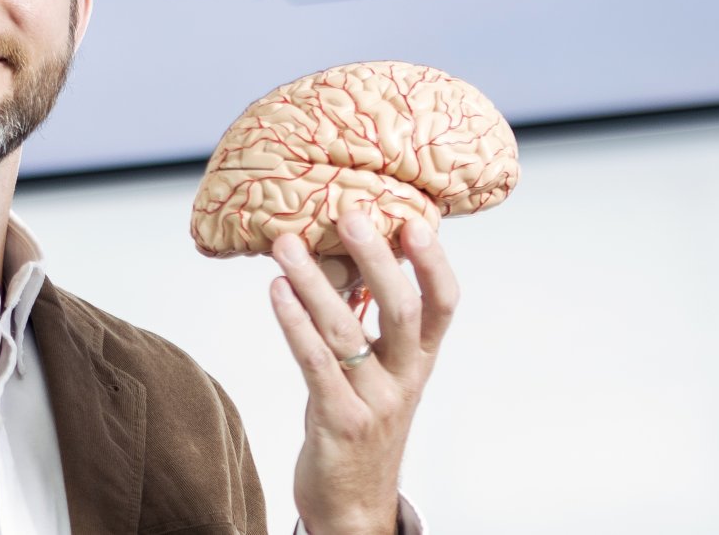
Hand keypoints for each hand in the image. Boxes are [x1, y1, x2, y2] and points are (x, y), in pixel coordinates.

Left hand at [269, 211, 457, 534]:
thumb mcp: (376, 372)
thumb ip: (367, 321)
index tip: (414, 221)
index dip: (432, 264)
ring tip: (287, 245)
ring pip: (346, 332)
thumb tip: (340, 253)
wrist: (352, 504)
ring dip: (314, 282)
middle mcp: (404, 379)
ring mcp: (374, 402)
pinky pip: (315, 364)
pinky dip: (294, 323)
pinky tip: (276, 292)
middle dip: (376, 259)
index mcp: (419, 361)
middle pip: (401, 310)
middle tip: (350, 214)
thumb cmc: (359, 422)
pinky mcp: (338, 422)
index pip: (442, 305)